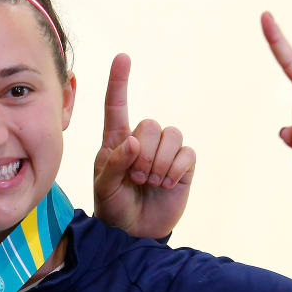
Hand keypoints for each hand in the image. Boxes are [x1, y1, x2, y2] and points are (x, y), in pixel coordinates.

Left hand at [93, 53, 195, 237]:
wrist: (136, 233)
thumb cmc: (113, 207)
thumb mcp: (104, 188)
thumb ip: (115, 164)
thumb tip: (133, 142)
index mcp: (116, 142)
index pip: (116, 106)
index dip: (119, 82)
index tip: (123, 58)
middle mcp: (141, 141)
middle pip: (151, 124)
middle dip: (144, 154)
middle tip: (137, 177)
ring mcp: (164, 152)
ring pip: (171, 135)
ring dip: (160, 162)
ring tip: (150, 182)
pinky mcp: (183, 166)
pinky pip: (187, 153)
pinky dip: (176, 169)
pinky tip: (166, 184)